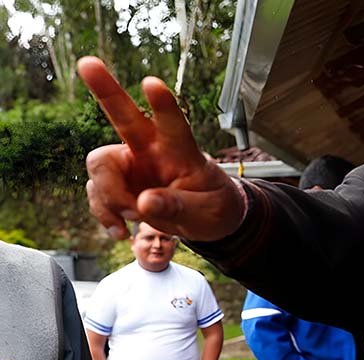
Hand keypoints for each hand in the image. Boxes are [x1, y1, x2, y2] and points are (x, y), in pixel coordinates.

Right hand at [76, 57, 244, 240]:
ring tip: (134, 218)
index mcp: (182, 151)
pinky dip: (104, 214)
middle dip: (106, 90)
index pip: (174, 125)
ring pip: (100, 167)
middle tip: (87, 62)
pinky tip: (120, 231)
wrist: (206, 221)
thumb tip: (144, 203)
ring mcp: (131, 166)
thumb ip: (179, 207)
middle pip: (124, 117)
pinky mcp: (117, 186)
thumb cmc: (214, 206)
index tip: (152, 83)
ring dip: (110, 197)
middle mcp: (151, 150)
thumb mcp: (208, 212)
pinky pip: (96, 195)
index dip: (163, 105)